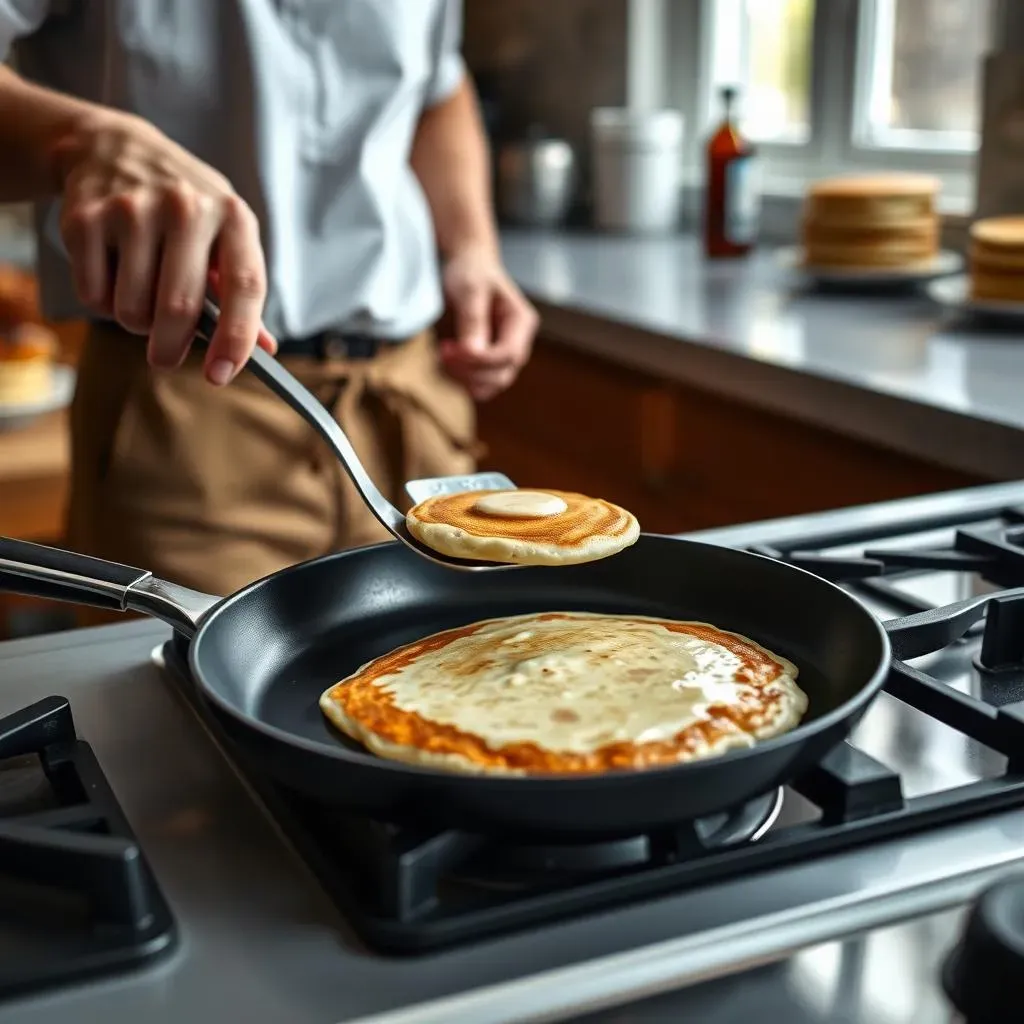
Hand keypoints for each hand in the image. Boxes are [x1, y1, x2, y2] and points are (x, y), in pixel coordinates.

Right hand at [53, 110, 275, 385]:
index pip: (244, 287)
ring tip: (138, 292)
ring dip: (134, 321)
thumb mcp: (224, 235)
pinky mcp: (86, 217)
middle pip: (178, 309)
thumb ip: (241, 292)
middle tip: (163, 358)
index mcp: (233, 216)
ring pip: (132, 310)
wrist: (114, 147)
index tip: (221, 375)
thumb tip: (265, 349)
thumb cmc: (184, 208)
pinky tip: (110, 272)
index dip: (236, 339)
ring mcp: (133, 209)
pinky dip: (102, 301)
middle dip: (169, 349)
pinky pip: (94, 295)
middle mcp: (186, 207)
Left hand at [438, 248, 537, 400]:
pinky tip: (448, 363)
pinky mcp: (491, 360)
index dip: (479, 360)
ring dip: (466, 380)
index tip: (449, 349)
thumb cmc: (472, 272)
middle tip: (443, 353)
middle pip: (503, 374)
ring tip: (443, 357)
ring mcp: (506, 353)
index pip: (508, 354)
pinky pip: (481, 382)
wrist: (468, 265)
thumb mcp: (471, 290)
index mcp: (522, 322)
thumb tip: (474, 354)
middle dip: (471, 371)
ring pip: (493, 384)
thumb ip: (473, 320)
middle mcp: (519, 341)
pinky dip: (463, 381)